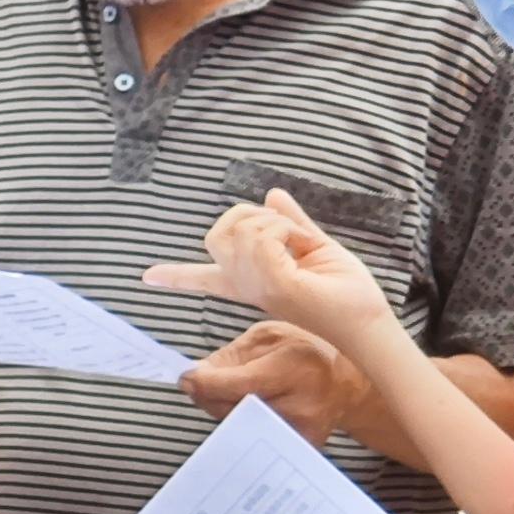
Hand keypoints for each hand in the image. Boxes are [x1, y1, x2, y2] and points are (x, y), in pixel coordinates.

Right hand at [145, 189, 394, 355]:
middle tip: (285, 230)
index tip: (146, 276)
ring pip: (238, 231)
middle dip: (244, 215)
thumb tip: (273, 195)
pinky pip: (262, 238)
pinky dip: (287, 230)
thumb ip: (292, 222)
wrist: (367, 319)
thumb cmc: (347, 291)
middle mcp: (248, 287)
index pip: (205, 277)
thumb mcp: (316, 246)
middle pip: (215, 236)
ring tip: (301, 242)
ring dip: (274, 222)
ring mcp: (258, 286)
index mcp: (253, 282)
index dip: (174, 276)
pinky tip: (305, 246)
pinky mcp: (275, 284)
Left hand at [183, 320, 368, 448]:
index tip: (186, 378)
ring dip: (225, 410)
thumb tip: (194, 377)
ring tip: (236, 392)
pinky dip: (242, 425)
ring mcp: (301, 432)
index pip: (236, 384)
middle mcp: (300, 405)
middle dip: (210, 396)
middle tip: (204, 383)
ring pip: (238, 426)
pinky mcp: (300, 448)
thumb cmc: (305, 351)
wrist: (346, 381)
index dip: (204, 383)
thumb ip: (230, 356)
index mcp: (294, 368)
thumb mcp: (268, 337)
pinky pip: (255, 439)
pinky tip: (248, 409)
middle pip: (231, 409)